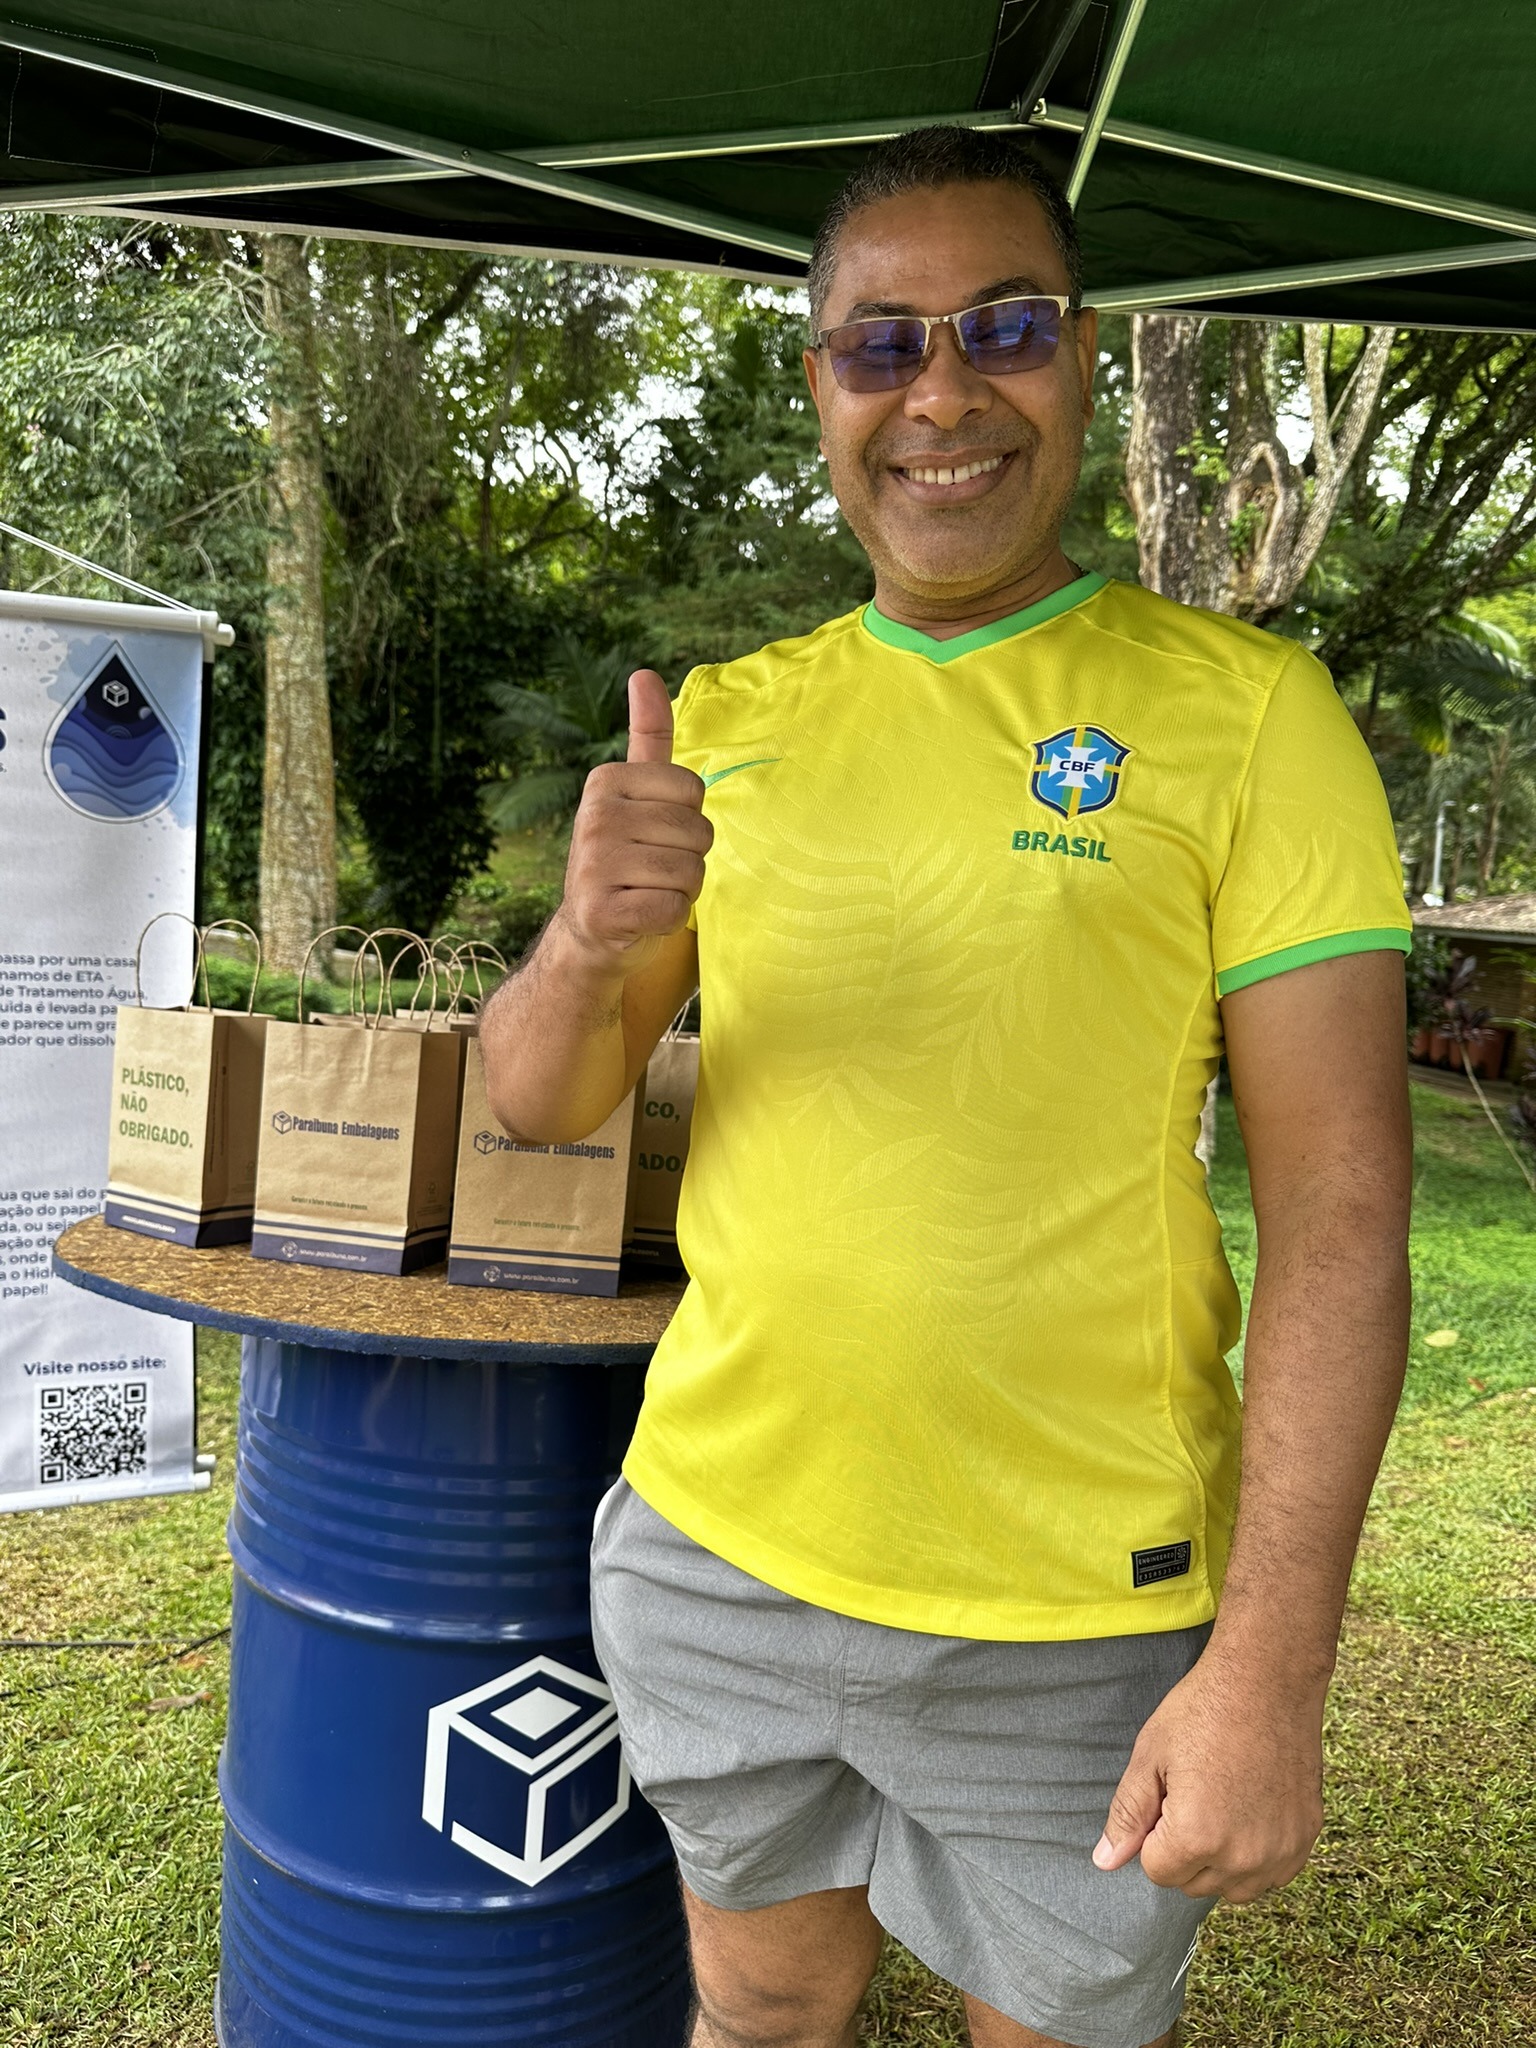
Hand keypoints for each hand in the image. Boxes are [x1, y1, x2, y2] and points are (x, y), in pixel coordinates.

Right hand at [558, 669, 710, 976]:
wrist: (589, 931)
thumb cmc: (626, 857)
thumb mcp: (635, 793)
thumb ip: (647, 736)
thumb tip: (645, 672)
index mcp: (605, 781)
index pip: (694, 791)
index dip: (688, 820)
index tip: (653, 834)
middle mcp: (594, 818)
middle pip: (697, 832)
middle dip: (688, 858)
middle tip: (651, 870)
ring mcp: (594, 866)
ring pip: (690, 872)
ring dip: (680, 890)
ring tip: (646, 891)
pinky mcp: (603, 912)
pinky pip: (675, 909)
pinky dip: (668, 919)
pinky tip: (641, 918)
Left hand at [1092, 1646, 1325, 1901]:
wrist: (1268, 1679)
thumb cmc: (1203, 1710)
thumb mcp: (1150, 1755)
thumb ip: (1127, 1815)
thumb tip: (1105, 1862)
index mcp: (1196, 1838)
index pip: (1156, 1870)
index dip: (1154, 1833)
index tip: (1168, 1793)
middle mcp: (1242, 1858)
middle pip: (1194, 1882)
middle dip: (1184, 1848)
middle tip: (1194, 1791)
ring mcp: (1280, 1852)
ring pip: (1233, 1886)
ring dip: (1221, 1858)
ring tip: (1221, 1800)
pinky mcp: (1305, 1840)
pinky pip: (1271, 1874)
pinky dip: (1256, 1853)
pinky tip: (1251, 1807)